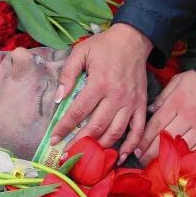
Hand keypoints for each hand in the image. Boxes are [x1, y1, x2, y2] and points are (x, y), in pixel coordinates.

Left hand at [51, 23, 152, 158]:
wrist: (132, 39)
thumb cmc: (104, 46)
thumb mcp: (81, 52)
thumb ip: (68, 74)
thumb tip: (59, 98)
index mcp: (99, 82)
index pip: (78, 111)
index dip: (65, 127)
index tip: (54, 139)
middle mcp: (116, 96)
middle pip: (96, 126)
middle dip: (80, 143)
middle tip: (68, 154)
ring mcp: (130, 102)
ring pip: (115, 132)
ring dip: (101, 147)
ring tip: (88, 156)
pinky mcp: (141, 105)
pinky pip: (138, 129)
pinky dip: (131, 145)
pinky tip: (121, 156)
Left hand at [138, 69, 195, 161]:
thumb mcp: (178, 81)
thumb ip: (163, 96)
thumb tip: (150, 110)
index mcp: (176, 103)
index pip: (156, 124)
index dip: (144, 139)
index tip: (136, 148)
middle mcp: (187, 117)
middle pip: (165, 139)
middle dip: (151, 152)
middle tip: (142, 161)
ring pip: (180, 147)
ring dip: (167, 158)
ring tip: (157, 165)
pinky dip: (188, 158)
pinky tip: (179, 164)